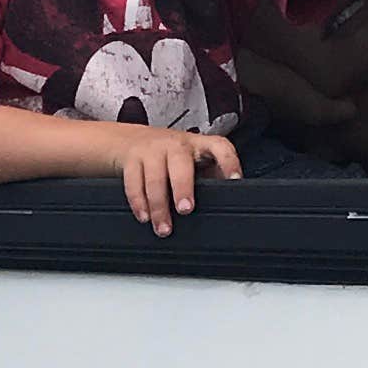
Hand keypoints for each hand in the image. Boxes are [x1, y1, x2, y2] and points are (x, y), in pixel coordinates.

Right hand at [115, 125, 239, 234]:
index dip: (229, 162)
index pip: (219, 147)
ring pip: (155, 178)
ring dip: (159, 206)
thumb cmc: (173, 157)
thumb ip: (211, 176)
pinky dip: (138, 203)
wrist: (133, 140)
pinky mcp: (132, 160)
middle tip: (185, 209)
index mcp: (199, 144)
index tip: (234, 180)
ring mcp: (152, 150)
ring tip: (164, 227)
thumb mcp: (195, 160)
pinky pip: (134, 183)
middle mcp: (176, 144)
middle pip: (180, 164)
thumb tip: (227, 201)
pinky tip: (145, 217)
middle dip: (182, 188)